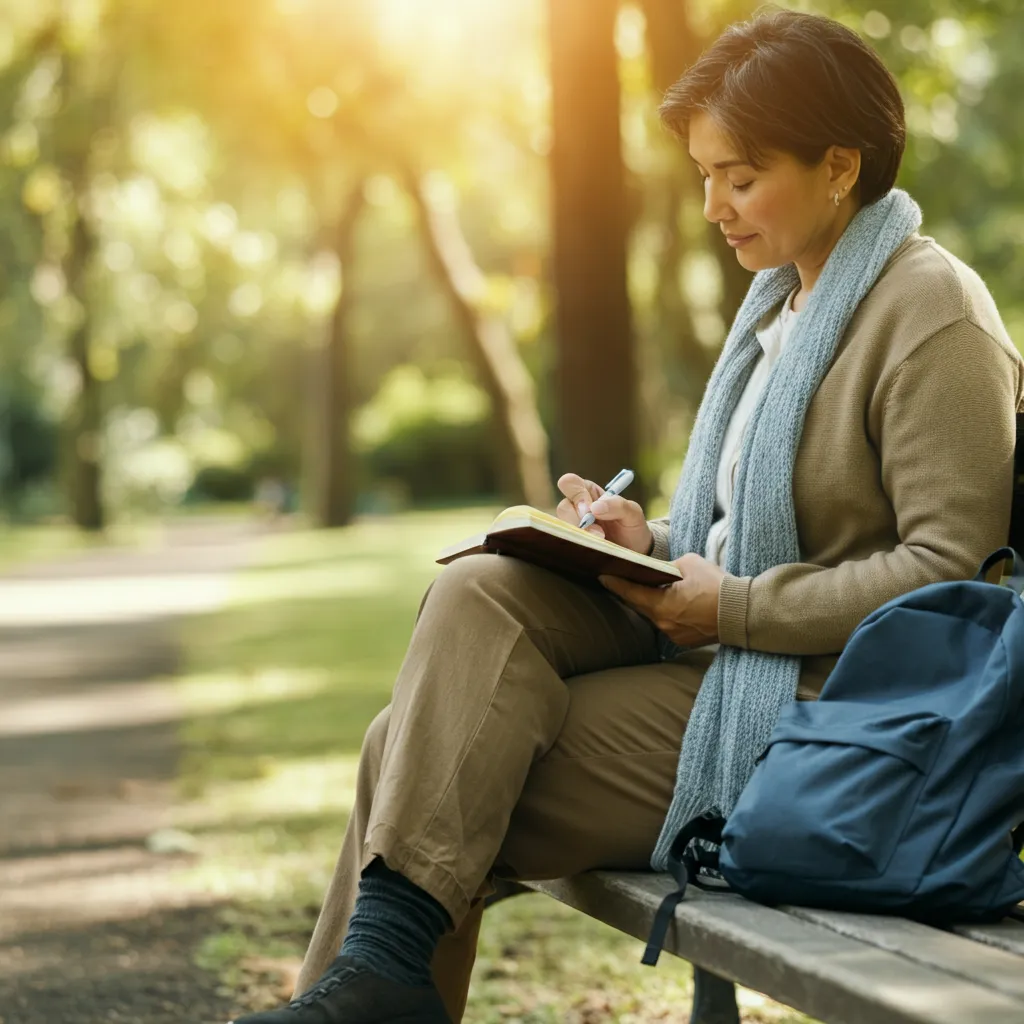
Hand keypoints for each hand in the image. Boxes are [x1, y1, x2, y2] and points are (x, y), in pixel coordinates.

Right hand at [555, 472, 651, 554]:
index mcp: (588, 491)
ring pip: (563, 526)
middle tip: (600, 532)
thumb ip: (618, 505)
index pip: (570, 483)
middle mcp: (576, 506)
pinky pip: (567, 540)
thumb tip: (595, 507)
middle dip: (579, 520)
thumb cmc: (632, 526)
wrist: (636, 550)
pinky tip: (593, 547)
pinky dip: (579, 544)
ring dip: (581, 534)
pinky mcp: (574, 540)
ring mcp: (573, 524)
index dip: (577, 495)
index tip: (591, 510)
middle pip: (563, 507)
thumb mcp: (633, 512)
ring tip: (601, 540)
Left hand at [599, 552, 725, 646]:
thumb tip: (661, 572)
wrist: (742, 612)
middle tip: (617, 579)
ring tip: (642, 589)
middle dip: (629, 593)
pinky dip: (662, 612)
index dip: (614, 583)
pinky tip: (665, 602)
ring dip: (647, 603)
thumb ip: (669, 567)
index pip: (630, 593)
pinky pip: (666, 623)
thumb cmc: (716, 585)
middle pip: (638, 606)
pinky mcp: (683, 640)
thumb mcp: (689, 564)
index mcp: (661, 605)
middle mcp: (663, 623)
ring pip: (652, 616)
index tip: (601, 576)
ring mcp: (673, 634)